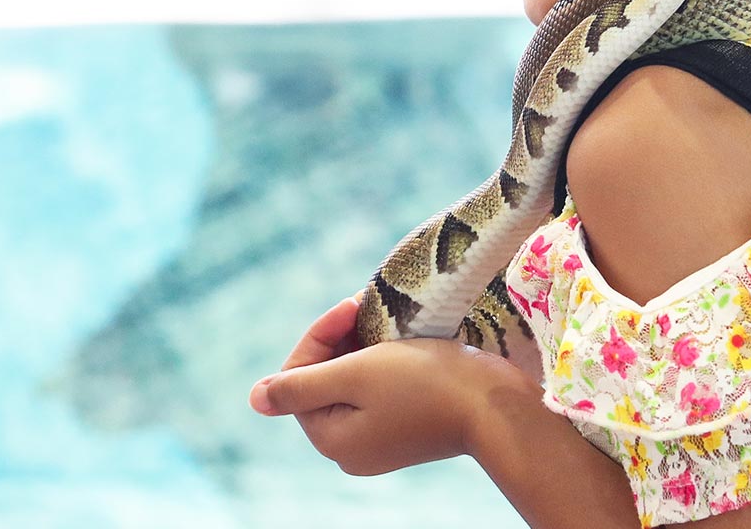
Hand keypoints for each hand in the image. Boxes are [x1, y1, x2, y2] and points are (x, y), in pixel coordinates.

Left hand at [249, 296, 529, 475]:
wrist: (496, 406)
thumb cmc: (426, 384)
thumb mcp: (356, 376)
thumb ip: (301, 385)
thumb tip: (255, 399)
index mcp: (332, 439)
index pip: (300, 377)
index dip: (320, 335)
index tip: (351, 303)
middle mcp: (351, 447)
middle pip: (324, 380)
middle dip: (339, 339)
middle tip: (365, 304)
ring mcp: (380, 440)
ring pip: (351, 380)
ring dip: (360, 345)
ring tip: (383, 316)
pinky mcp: (407, 427)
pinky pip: (378, 388)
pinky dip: (381, 360)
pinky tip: (400, 339)